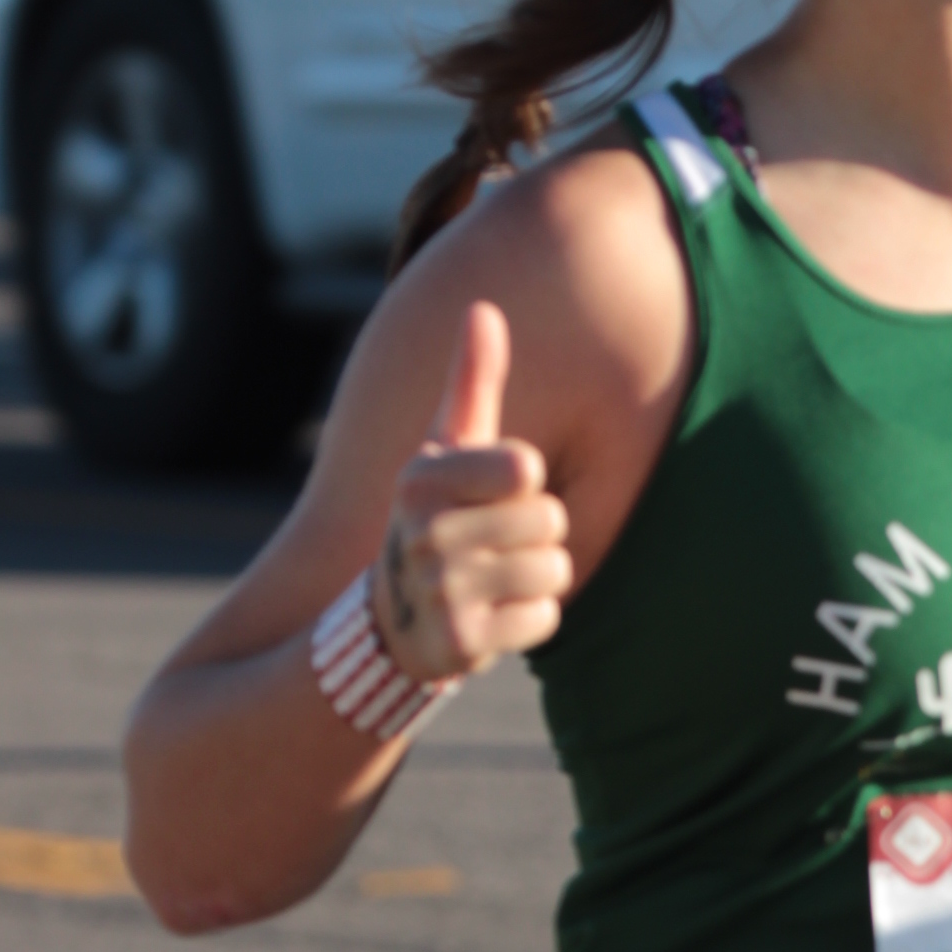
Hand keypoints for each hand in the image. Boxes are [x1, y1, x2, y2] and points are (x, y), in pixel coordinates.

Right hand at [370, 303, 570, 684]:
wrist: (397, 617)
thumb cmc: (441, 515)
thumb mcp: (448, 448)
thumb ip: (472, 382)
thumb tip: (483, 308)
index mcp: (421, 479)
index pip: (525, 468)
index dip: (524, 482)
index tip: (495, 492)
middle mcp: (424, 534)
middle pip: (550, 520)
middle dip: (538, 535)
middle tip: (495, 544)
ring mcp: (439, 592)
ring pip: (554, 570)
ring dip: (538, 578)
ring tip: (495, 579)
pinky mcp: (460, 643)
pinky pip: (546, 618)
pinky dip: (532, 620)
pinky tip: (494, 615)